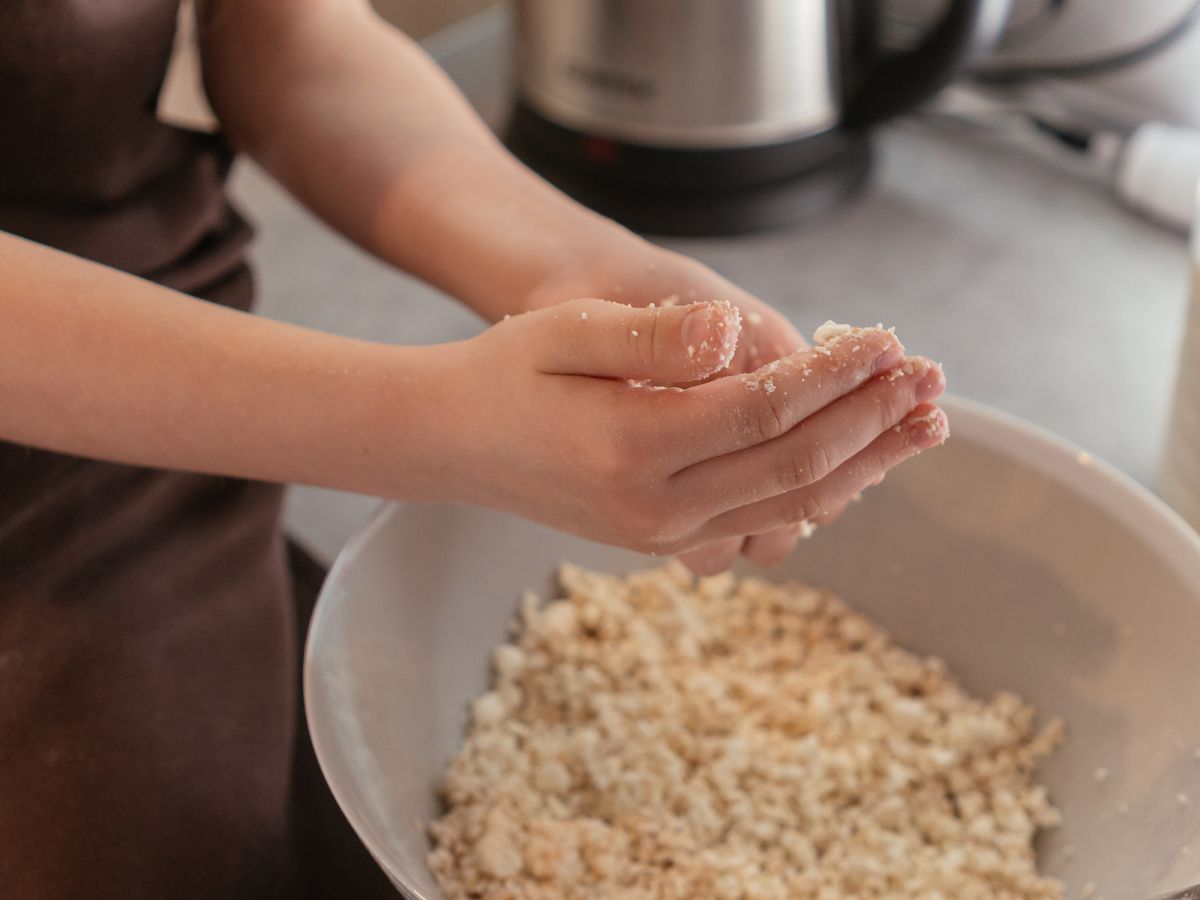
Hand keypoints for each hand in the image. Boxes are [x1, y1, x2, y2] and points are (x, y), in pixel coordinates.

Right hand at [436, 299, 946, 557]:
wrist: (455, 442)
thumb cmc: (507, 373)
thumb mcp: (567, 330)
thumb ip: (655, 336)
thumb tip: (737, 330)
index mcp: (633, 446)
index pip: (767, 409)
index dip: (837, 374)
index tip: (886, 338)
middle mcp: (656, 507)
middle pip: (797, 467)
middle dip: (874, 421)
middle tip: (932, 380)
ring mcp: (663, 535)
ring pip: (792, 506)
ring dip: (866, 464)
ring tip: (922, 425)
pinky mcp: (666, 542)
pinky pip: (763, 526)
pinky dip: (819, 495)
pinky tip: (855, 464)